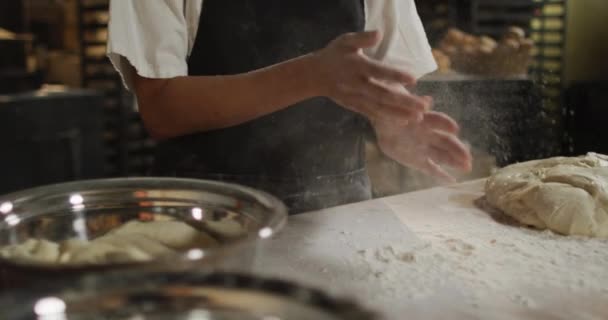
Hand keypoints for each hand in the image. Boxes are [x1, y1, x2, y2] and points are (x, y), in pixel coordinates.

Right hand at [310, 30, 429, 123]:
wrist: (315, 75)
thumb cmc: (334, 55)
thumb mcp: (345, 42)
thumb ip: (362, 39)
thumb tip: (379, 34)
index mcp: (357, 67)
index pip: (378, 72)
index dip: (395, 75)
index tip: (414, 79)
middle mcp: (357, 85)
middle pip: (382, 95)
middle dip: (403, 102)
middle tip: (423, 106)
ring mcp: (356, 98)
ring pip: (379, 107)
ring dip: (399, 113)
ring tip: (419, 117)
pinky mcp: (355, 106)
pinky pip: (373, 113)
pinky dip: (388, 118)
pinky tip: (404, 120)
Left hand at [374, 98, 472, 182]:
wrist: (385, 127)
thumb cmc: (393, 114)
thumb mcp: (398, 109)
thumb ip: (411, 107)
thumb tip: (428, 100)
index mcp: (423, 120)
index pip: (438, 121)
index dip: (446, 124)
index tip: (454, 129)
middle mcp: (428, 135)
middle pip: (446, 142)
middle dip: (457, 149)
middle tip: (468, 158)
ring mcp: (425, 149)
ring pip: (442, 156)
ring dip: (454, 162)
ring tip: (467, 168)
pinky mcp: (418, 161)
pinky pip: (431, 169)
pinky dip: (440, 175)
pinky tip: (452, 181)